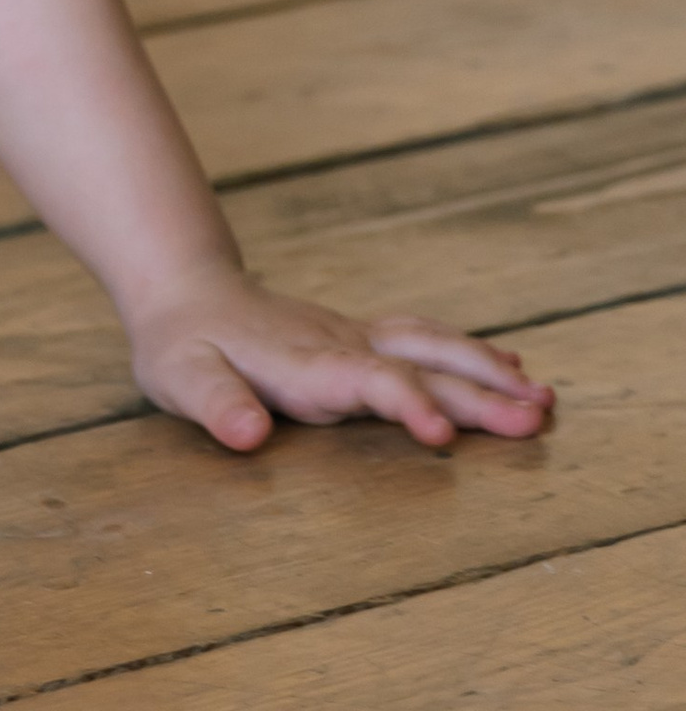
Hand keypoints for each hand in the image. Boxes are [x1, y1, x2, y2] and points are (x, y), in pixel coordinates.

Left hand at [128, 264, 555, 454]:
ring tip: (544, 399)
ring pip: (431, 347)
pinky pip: (423, 341)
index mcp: (303, 363)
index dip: (404, 403)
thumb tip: (247, 435)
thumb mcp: (180, 376)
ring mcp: (354, 337)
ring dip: (487, 371)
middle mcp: (339, 345)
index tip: (444, 436)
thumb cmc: (182, 344)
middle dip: (477, 394)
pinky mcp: (360, 339)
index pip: (364, 381)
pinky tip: (510, 368)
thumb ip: (215, 404)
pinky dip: (469, 354)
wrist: (187, 288)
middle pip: (417, 365)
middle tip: (537, 419)